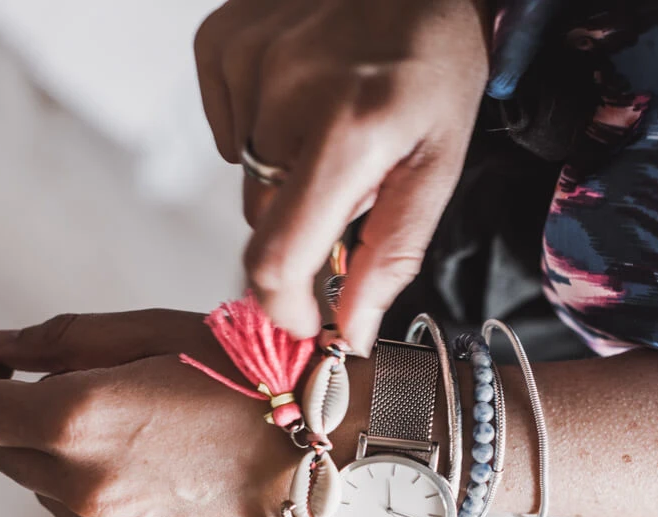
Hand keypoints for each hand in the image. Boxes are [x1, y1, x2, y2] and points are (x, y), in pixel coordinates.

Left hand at [0, 311, 301, 516]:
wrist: (337, 447)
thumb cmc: (252, 373)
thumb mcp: (159, 332)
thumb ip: (62, 340)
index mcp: (79, 419)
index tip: (5, 373)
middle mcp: (85, 490)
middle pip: (13, 458)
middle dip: (41, 425)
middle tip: (115, 403)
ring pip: (58, 501)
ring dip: (84, 470)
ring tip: (164, 447)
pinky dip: (120, 512)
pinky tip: (178, 487)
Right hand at [194, 0, 489, 350]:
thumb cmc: (437, 66)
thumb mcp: (438, 166)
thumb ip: (391, 254)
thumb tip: (349, 332)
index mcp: (348, 133)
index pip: (278, 256)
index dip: (284, 306)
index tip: (305, 319)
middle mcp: (283, 94)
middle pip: (264, 219)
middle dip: (304, 224)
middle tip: (354, 182)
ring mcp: (243, 62)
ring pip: (246, 175)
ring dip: (286, 172)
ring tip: (334, 123)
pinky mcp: (219, 43)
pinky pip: (228, 127)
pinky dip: (261, 129)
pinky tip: (301, 96)